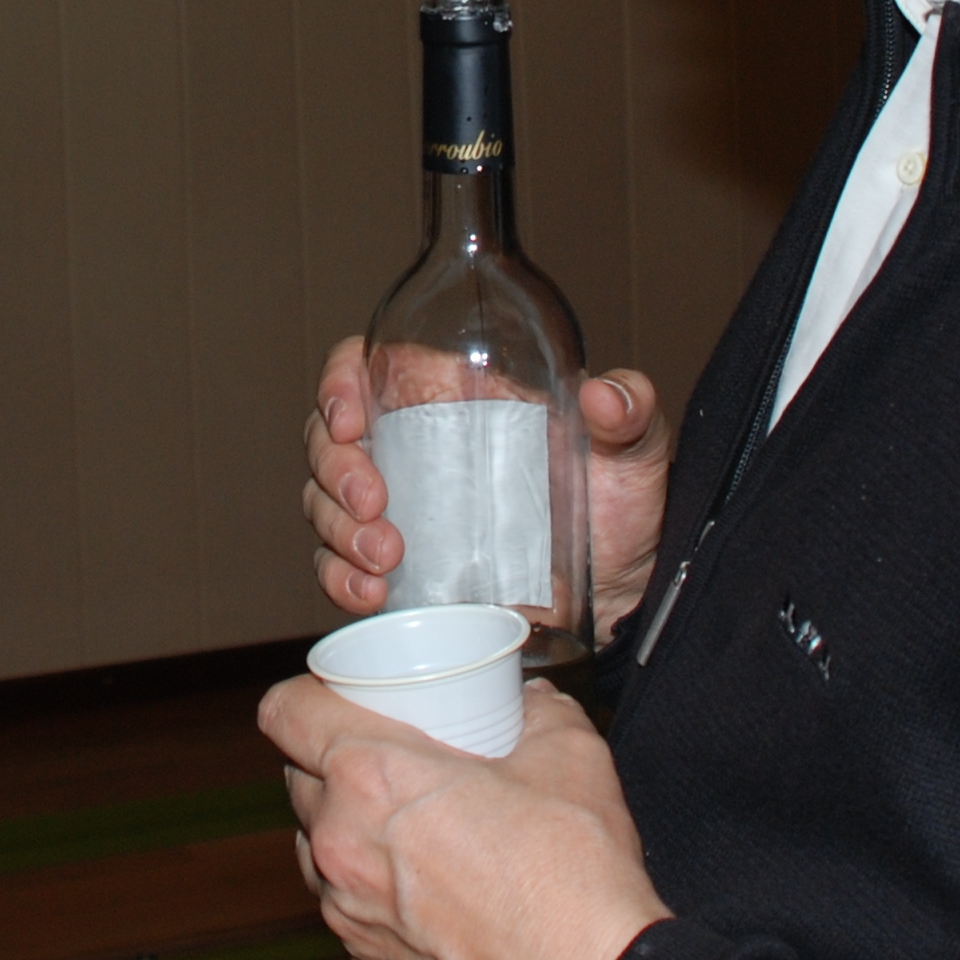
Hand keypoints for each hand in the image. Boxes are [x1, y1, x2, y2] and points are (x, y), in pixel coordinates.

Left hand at [259, 677, 667, 959]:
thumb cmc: (573, 874)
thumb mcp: (569, 754)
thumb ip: (541, 713)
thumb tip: (533, 703)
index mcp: (370, 777)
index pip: (285, 714)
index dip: (304, 695)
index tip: (332, 695)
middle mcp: (341, 844)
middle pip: (296, 779)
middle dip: (329, 761)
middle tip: (385, 755)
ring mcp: (347, 912)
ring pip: (314, 848)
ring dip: (343, 827)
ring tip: (401, 822)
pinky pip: (346, 908)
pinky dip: (368, 889)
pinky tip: (422, 885)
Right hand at [301, 337, 679, 640]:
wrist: (625, 591)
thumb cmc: (621, 503)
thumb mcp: (633, 447)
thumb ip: (630, 410)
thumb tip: (605, 397)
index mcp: (449, 397)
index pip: (364, 367)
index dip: (338, 383)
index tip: (351, 420)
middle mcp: (413, 449)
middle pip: (329, 438)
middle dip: (336, 470)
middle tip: (374, 504)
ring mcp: (403, 511)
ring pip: (325, 504)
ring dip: (338, 530)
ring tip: (385, 558)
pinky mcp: (403, 570)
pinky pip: (341, 568)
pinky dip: (341, 580)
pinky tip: (370, 593)